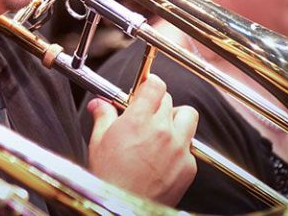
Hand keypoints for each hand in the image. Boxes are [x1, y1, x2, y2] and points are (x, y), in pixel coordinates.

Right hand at [86, 74, 197, 205]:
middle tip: (145, 115)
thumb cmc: (109, 178)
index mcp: (138, 120)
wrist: (122, 208)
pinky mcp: (188, 166)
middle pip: (169, 100)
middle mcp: (162, 130)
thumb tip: (99, 104)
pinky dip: (179, 147)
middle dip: (157, 104)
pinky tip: (164, 156)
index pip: (156, 85)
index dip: (150, 84)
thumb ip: (103, 117)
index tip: (145, 89)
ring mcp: (179, 148)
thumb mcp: (98, 142)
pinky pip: (189, 146)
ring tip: (162, 130)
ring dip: (176, 119)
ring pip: (187, 117)